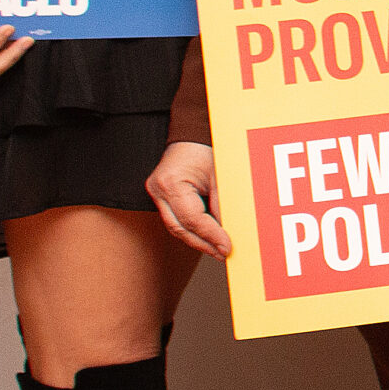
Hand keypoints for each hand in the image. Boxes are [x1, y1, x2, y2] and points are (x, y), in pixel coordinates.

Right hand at [145, 141, 231, 257]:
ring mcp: (157, 194)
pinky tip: (208, 237)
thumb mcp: (220, 175)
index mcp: (171, 182)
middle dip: (203, 244)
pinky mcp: (162, 197)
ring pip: (177, 227)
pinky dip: (193, 230)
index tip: (227, 248)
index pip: (192, 219)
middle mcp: (158, 190)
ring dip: (198, 240)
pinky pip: (177, 219)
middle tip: (223, 253)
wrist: (191, 136)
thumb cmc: (205, 150)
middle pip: (180, 228)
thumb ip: (223, 204)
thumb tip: (231, 232)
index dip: (211, 236)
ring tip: (218, 249)